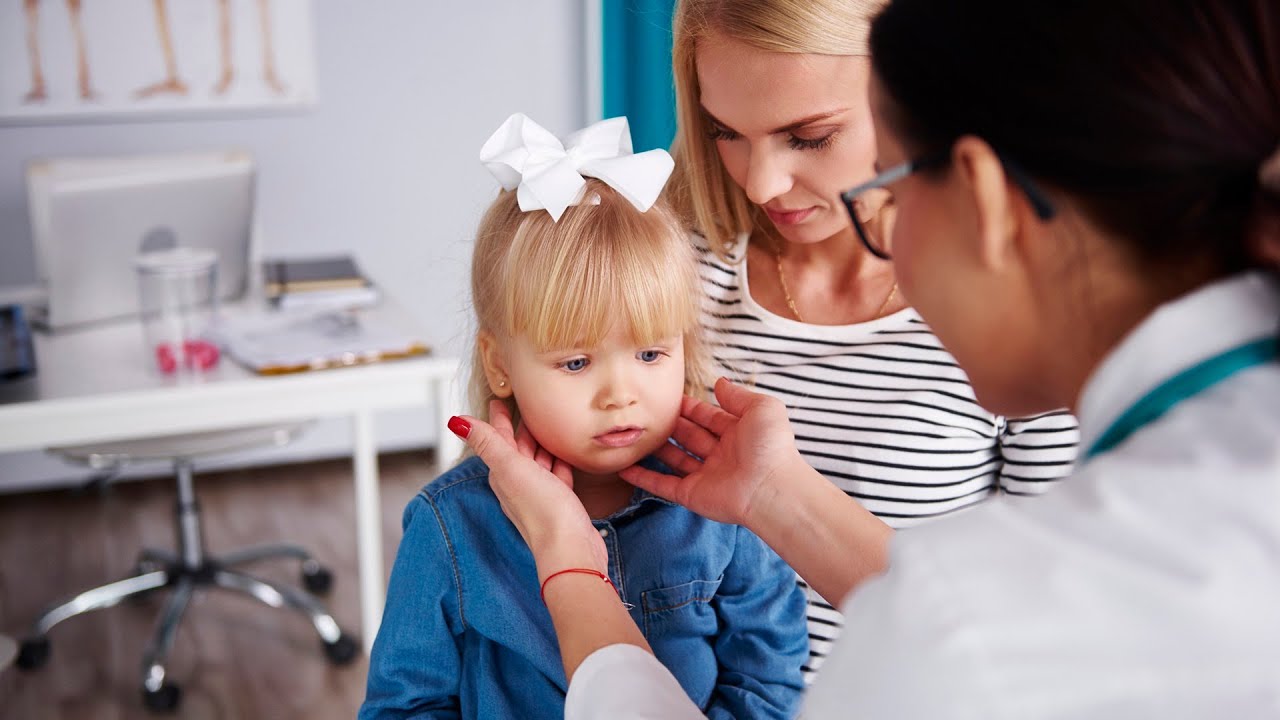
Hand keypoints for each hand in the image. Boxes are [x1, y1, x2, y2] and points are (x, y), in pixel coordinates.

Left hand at [452, 401, 606, 578]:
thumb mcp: (511, 469)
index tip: (499, 399)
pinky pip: (557, 474)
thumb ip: (487, 443)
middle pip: (517, 448)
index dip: (498, 419)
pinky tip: (565, 453)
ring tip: (547, 424)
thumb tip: (455, 421)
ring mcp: (540, 493)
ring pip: (537, 460)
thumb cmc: (542, 511)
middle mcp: (519, 484)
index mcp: (504, 474)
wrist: (570, 549)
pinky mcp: (560, 501)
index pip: (498, 439)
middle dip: (519, 427)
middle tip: (524, 405)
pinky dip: (559, 461)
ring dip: (540, 442)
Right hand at [620, 378, 805, 527]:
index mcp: (737, 434)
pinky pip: (663, 484)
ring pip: (675, 458)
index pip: (708, 417)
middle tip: (648, 411)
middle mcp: (720, 454)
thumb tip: (719, 382)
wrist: (771, 488)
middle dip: (671, 424)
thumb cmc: (771, 446)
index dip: (690, 407)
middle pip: (689, 436)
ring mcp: (705, 476)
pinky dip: (644, 477)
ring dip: (656, 447)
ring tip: (634, 433)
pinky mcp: (692, 494)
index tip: (669, 396)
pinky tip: (624, 467)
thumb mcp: (761, 408)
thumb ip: (737, 395)